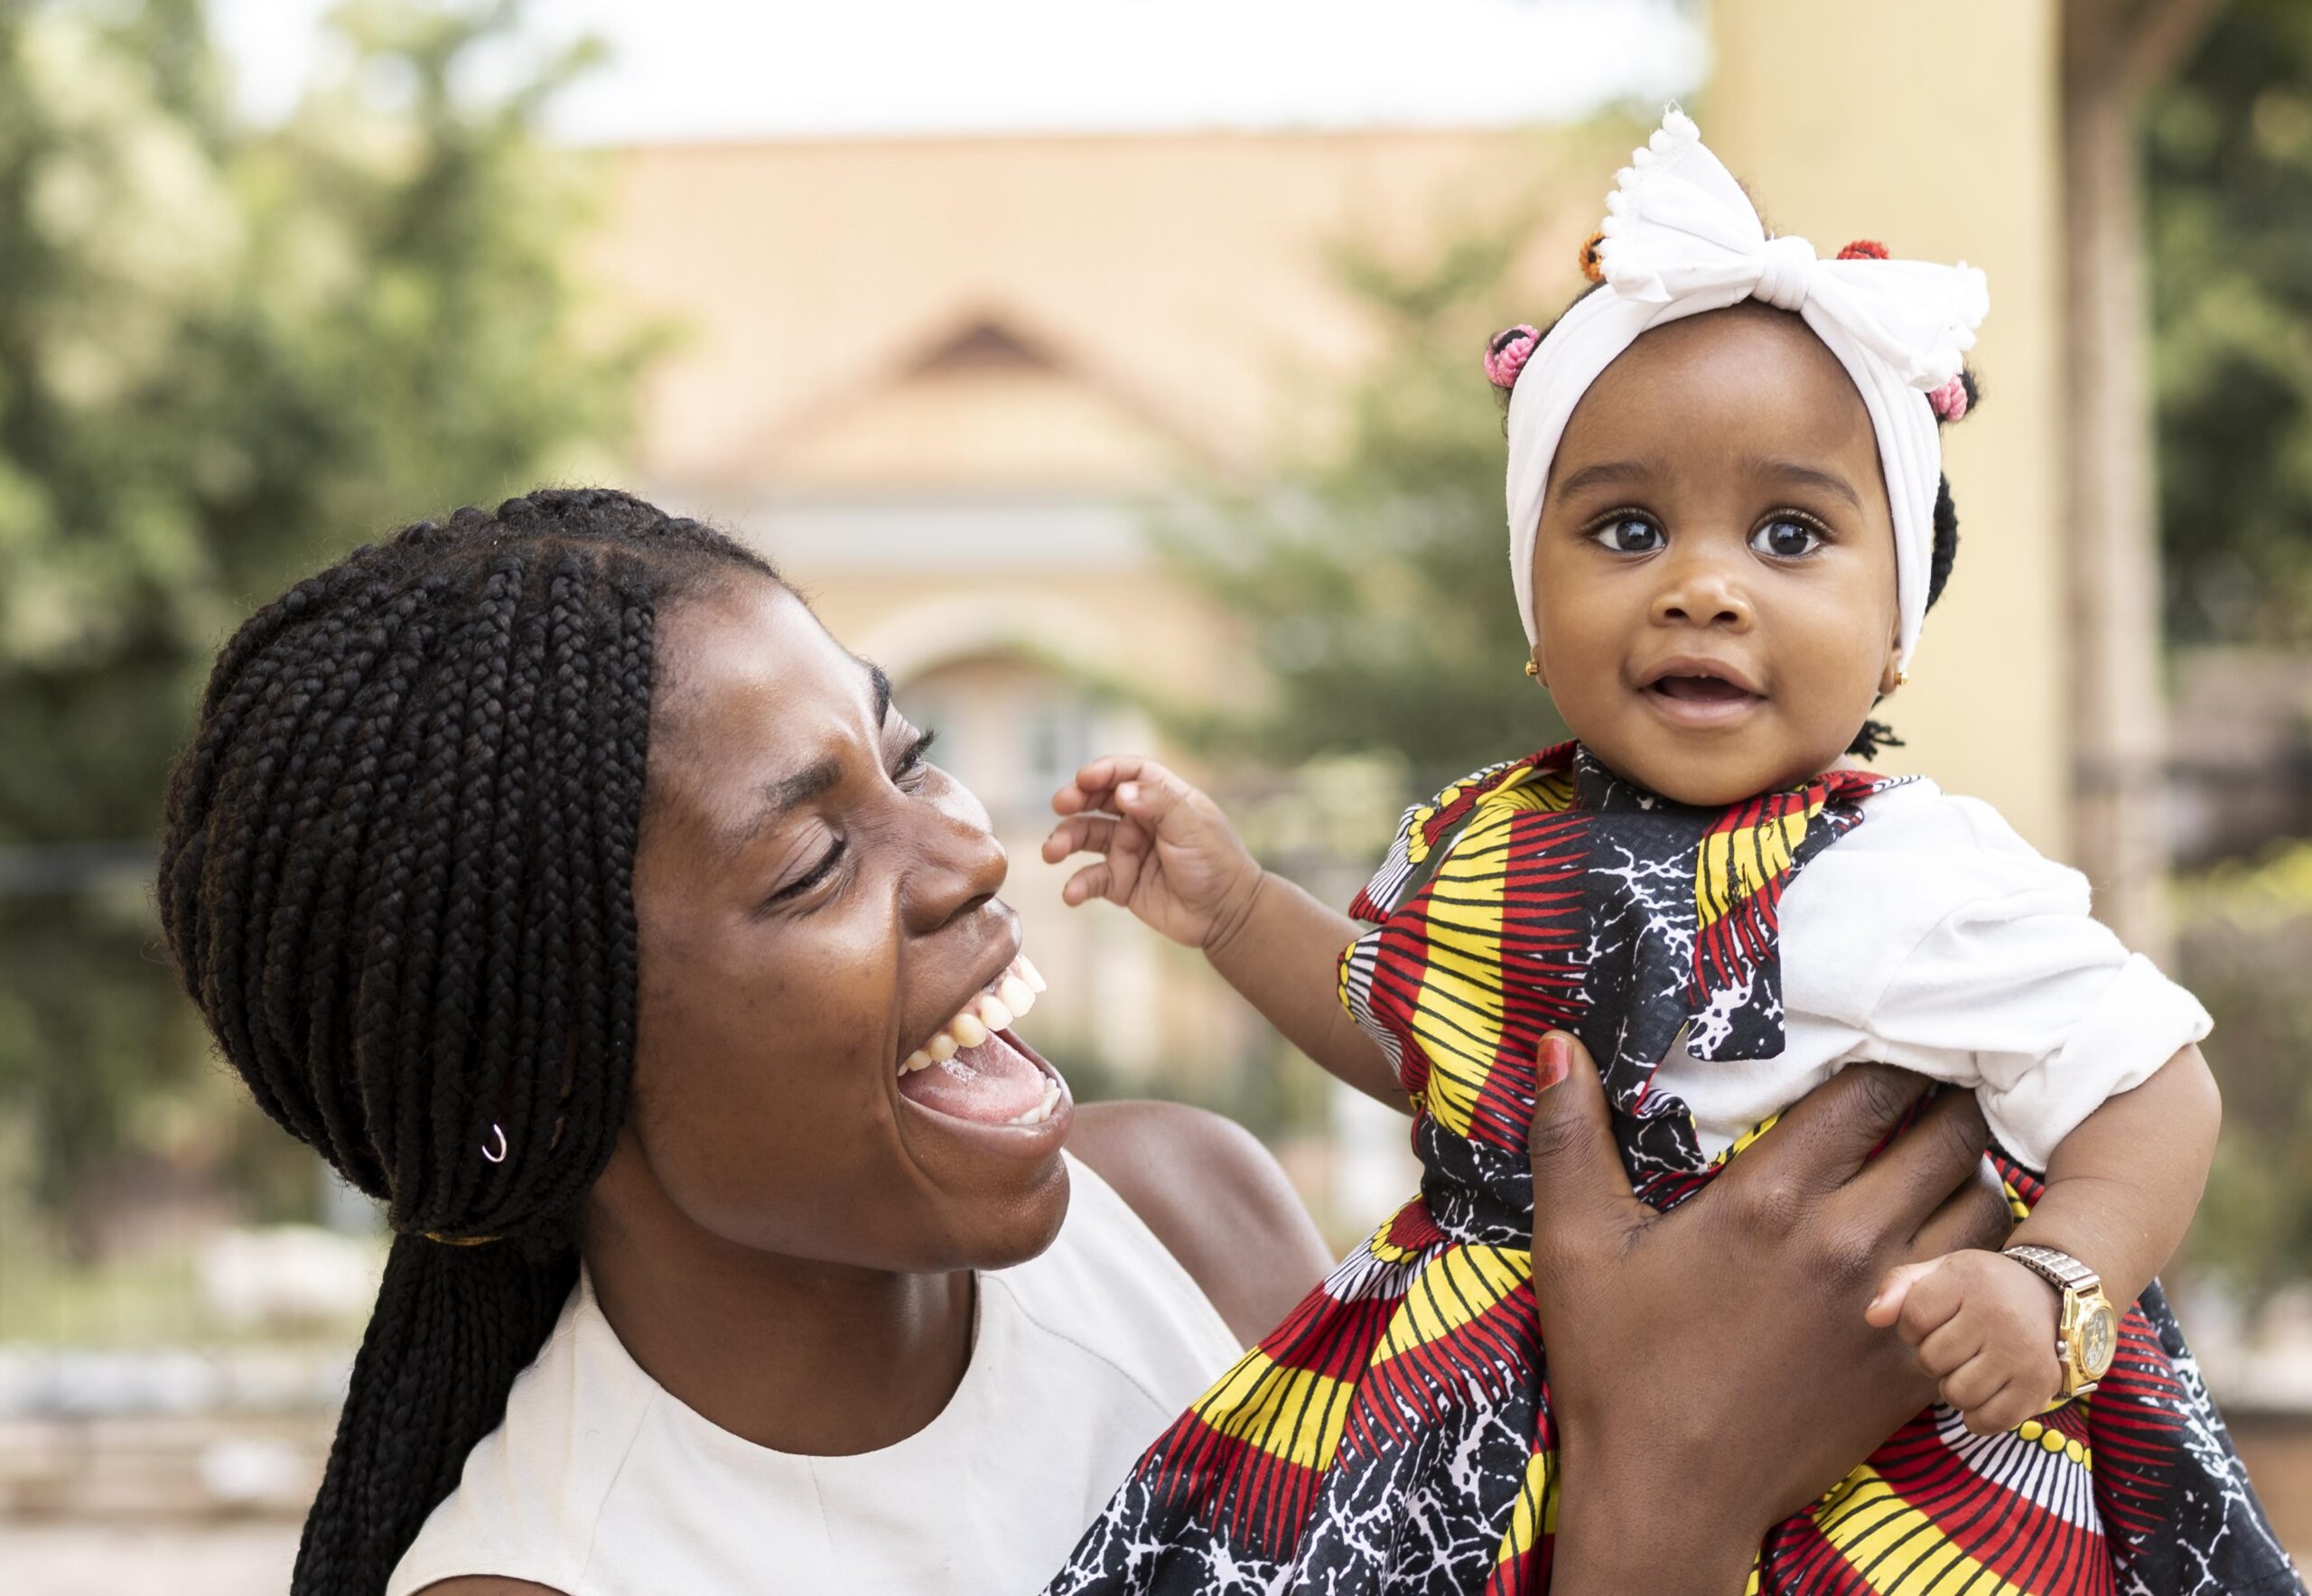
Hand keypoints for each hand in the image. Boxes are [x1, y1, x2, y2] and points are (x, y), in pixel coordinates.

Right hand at [1042, 756, 1262, 950]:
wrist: (1226, 915)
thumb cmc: (1217, 863)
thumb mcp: (1192, 827)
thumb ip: (1158, 804)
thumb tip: (1122, 791)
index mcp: (1162, 797)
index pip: (1128, 772)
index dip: (1104, 771)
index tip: (1084, 778)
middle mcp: (1140, 819)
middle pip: (1098, 800)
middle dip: (1076, 800)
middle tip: (1060, 805)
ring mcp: (1128, 850)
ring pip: (1086, 837)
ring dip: (1065, 840)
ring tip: (1052, 852)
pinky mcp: (1120, 882)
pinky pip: (1091, 878)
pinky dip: (1078, 884)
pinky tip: (1072, 893)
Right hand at [1525, 1034, 2013, 1593]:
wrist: (1669, 1495)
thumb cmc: (1618, 1365)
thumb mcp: (1574, 1245)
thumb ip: (1569, 1136)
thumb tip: (1555, 1042)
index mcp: (1770, 1201)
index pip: (1872, 1092)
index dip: (1888, 1057)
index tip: (1880, 1044)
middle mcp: (1848, 1244)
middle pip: (1949, 1137)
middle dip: (1944, 1102)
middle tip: (1926, 1090)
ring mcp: (1896, 1309)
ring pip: (1989, 1206)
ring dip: (1972, 1174)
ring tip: (1940, 1163)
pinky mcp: (1920, 1367)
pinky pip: (1995, 1287)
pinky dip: (1989, 1252)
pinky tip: (1953, 1242)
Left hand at [1867, 1249, 2061, 1434]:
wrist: (2052, 1298)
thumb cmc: (1984, 1288)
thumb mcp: (1942, 1270)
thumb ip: (1899, 1285)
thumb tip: (1872, 1318)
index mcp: (1967, 1280)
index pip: (1911, 1319)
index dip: (1911, 1328)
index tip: (1933, 1321)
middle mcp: (1997, 1316)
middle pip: (1930, 1361)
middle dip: (1933, 1358)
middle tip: (1956, 1345)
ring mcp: (2021, 1353)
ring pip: (1957, 1394)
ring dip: (1954, 1388)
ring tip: (1971, 1367)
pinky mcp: (2039, 1385)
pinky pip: (1989, 1421)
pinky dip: (1978, 1417)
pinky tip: (1987, 1393)